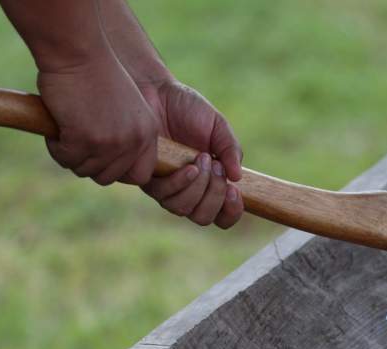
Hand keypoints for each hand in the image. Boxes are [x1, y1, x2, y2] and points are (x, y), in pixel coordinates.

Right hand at [37, 53, 159, 186]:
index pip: (141, 175)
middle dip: (88, 162)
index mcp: (148, 131)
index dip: (118, 171)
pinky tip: (58, 122)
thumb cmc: (94, 73)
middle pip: (108, 177)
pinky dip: (56, 145)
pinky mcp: (86, 141)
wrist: (78, 51)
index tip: (101, 156)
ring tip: (66, 126)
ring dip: (70, 153)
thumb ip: (124, 135)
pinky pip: (66, 159)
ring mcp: (111, 143)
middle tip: (75, 138)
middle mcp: (134, 140)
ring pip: (84, 170)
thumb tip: (108, 169)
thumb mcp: (124, 108)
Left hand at [138, 80, 244, 228]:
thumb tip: (238, 177)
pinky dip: (182, 182)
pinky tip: (189, 165)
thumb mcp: (217, 126)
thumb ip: (231, 150)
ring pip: (183, 209)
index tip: (235, 192)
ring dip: (199, 188)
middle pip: (202, 218)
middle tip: (218, 169)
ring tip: (203, 159)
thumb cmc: (187, 108)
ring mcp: (166, 187)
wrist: (155, 91)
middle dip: (215, 197)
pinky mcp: (148, 180)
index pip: (222, 214)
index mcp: (209, 181)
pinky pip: (166, 196)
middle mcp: (187, 190)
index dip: (231, 212)